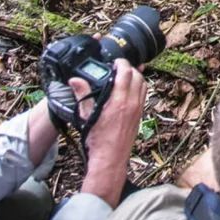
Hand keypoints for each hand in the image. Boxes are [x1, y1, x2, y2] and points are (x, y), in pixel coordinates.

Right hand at [76, 59, 146, 206]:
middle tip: (118, 67)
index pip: (126, 73)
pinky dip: (139, 87)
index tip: (115, 61)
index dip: (121, 63)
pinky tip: (129, 89)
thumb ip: (82, 95)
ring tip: (125, 76)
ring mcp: (138, 109)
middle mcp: (132, 103)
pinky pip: (143, 95)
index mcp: (119, 101)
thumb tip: (75, 80)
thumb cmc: (98, 140)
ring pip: (143, 85)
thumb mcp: (86, 116)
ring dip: (136, 77)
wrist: (110, 158)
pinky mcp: (140, 115)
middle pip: (137, 76)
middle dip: (129, 68)